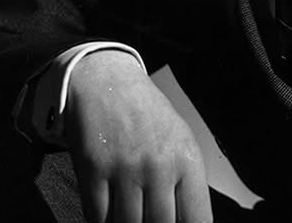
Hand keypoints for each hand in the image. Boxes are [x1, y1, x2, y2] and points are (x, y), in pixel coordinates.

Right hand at [65, 51, 212, 222]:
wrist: (107, 82)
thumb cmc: (147, 117)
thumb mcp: (179, 142)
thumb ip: (184, 185)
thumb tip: (186, 222)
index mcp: (187, 159)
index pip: (197, 219)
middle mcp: (159, 165)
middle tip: (147, 220)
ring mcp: (126, 168)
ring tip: (128, 215)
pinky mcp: (94, 170)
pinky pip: (97, 218)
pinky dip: (101, 222)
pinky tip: (107, 212)